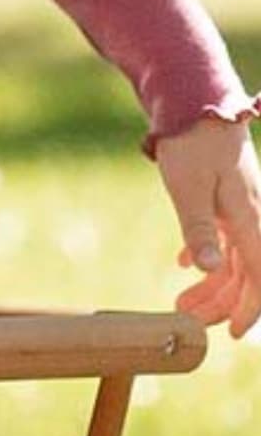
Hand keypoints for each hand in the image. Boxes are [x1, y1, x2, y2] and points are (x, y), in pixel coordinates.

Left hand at [158, 116, 260, 336]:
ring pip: (235, 257)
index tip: (230, 333)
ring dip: (213, 283)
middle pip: (247, 272)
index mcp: (251, 216)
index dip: (249, 308)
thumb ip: (200, 228)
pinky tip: (187, 264)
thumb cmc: (191, 143)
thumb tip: (211, 269)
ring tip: (182, 300)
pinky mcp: (229, 197)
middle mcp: (254, 215)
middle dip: (222, 301)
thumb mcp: (187, 187)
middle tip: (187, 317)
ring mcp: (243, 206)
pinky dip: (208, 253)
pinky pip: (227, 236)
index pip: (260, 275)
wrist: (195, 101)